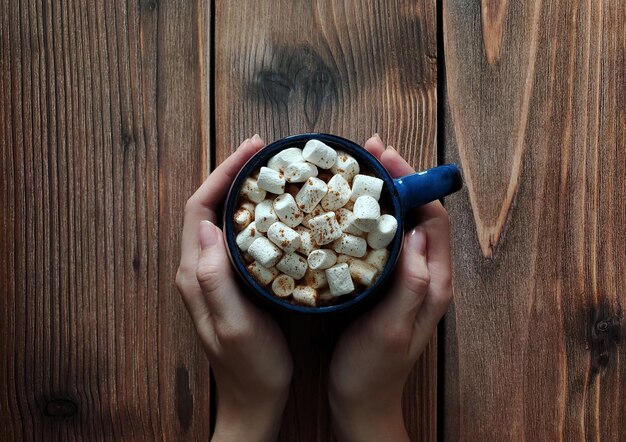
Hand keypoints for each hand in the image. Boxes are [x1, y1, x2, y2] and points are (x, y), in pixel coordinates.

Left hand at [176, 135, 292, 441]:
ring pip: (224, 219)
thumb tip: (208, 229)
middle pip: (208, 207)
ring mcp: (215, 276)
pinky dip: (255, 216)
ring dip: (243, 192)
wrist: (255, 400)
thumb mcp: (234, 325)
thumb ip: (214, 279)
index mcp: (195, 273)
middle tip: (264, 153)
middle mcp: (199, 269)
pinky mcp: (232, 283)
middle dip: (232, 174)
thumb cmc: (250, 368)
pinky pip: (239, 237)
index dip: (221, 175)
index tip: (250, 152)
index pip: (198, 209)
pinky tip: (278, 212)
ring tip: (272, 173)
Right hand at [328, 135, 452, 441]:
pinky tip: (347, 211)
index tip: (385, 158)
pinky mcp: (387, 286)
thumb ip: (411, 282)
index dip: (412, 183)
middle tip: (368, 153)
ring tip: (357, 171)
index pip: (433, 217)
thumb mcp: (391, 328)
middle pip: (418, 214)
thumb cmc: (374, 371)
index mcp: (434, 282)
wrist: (361, 403)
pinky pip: (383, 241)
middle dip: (397, 179)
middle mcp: (426, 276)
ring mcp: (406, 281)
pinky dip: (368, 218)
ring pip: (400, 224)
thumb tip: (417, 231)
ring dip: (382, 194)